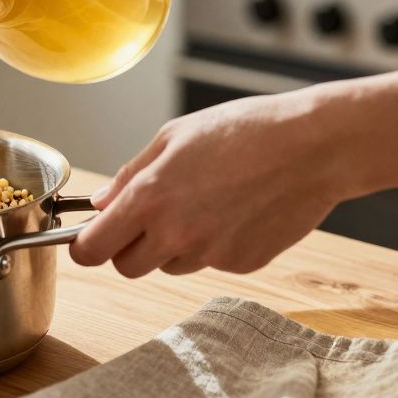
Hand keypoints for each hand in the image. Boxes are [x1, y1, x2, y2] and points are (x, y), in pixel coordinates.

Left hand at [69, 90, 344, 276]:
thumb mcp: (173, 137)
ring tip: (203, 202)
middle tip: (146, 218)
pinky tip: (234, 210)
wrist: (313, 147)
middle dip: (127, 247)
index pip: (92, 251)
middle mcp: (175, 234)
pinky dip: (212, 244)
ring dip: (172, 245)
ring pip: (169, 265)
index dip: (84, 246)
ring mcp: (210, 254)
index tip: (88, 238)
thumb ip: (130, 175)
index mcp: (149, 200)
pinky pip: (210, 262)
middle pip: (127, 267)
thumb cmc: (244, 131)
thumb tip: (101, 203)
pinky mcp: (241, 264)